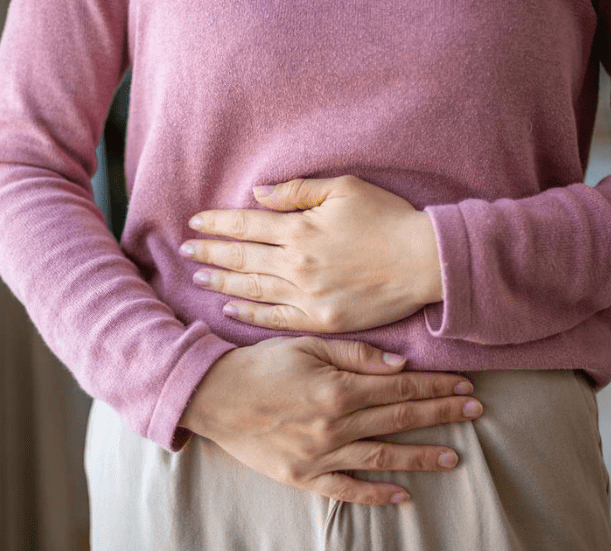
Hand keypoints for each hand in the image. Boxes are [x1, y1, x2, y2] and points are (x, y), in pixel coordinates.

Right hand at [178, 336, 482, 505]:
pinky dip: (375, 494)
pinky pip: (346, 489)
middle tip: (475, 412)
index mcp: (338, 388)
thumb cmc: (259, 365)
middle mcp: (335, 425)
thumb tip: (400, 365)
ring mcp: (320, 454)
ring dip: (421, 456)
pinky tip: (402, 495)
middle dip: (442, 414)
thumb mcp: (306, 345)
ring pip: (383, 457)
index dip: (436, 386)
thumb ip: (356, 356)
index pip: (401, 387)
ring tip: (454, 457)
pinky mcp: (303, 476)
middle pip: (400, 419)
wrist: (212, 396)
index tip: (465, 385)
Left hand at [179, 175, 442, 331]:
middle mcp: (298, 265)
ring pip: (252, 289)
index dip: (217, 223)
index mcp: (301, 230)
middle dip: (209, 253)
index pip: (246, 225)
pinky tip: (230, 309)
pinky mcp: (322, 320)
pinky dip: (250, 314)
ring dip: (221, 283)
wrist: (425, 262)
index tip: (195, 222)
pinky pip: (277, 318)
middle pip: (241, 258)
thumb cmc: (389, 218)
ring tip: (197, 278)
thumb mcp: (345, 188)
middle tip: (184, 250)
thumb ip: (298, 191)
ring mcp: (308, 296)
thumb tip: (258, 194)